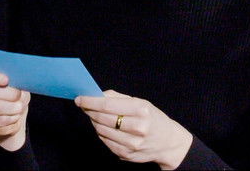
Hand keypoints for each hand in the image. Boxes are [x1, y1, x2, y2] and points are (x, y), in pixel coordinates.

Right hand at [0, 63, 30, 150]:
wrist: (14, 114)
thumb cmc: (15, 93)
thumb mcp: (18, 84)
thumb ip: (15, 81)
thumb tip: (17, 84)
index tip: (7, 80)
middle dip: (9, 95)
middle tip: (20, 98)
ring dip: (11, 109)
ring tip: (19, 108)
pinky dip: (9, 120)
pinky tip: (14, 118)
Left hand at [75, 90, 192, 169]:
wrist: (169, 143)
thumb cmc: (153, 119)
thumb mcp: (141, 102)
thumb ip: (118, 97)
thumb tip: (97, 94)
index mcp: (141, 110)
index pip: (108, 105)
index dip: (90, 101)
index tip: (80, 98)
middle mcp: (137, 128)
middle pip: (102, 118)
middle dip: (90, 110)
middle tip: (84, 105)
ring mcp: (131, 143)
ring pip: (101, 130)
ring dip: (94, 121)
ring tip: (94, 115)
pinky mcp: (126, 154)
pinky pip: (105, 141)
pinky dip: (101, 133)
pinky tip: (103, 127)